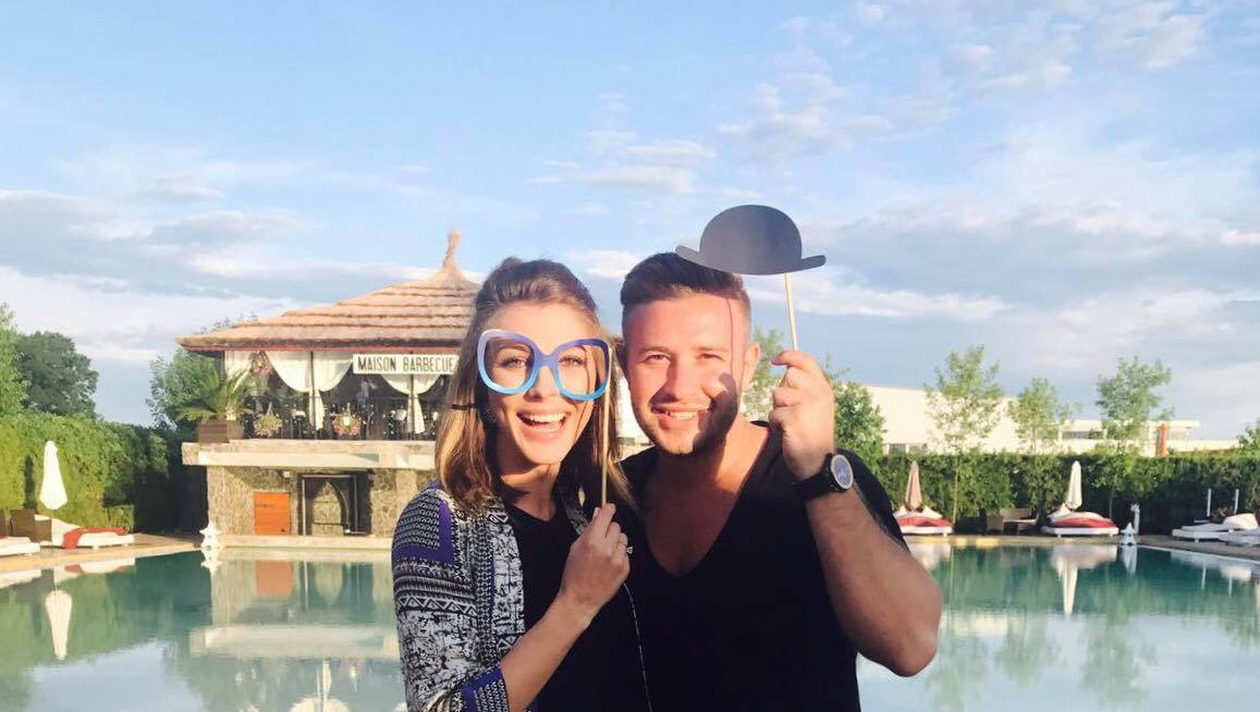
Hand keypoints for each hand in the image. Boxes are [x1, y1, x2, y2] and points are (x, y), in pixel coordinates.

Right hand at [556, 503, 629, 626]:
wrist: (580, 599)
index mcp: (593, 541)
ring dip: (615, 541)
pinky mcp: (625, 568)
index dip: (608, 509)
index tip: (609, 508)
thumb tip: (598, 513)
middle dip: (608, 529)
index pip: (607, 514)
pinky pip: (625, 552)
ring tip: (605, 552)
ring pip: (623, 538)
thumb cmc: (574, 573)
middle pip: (616, 525)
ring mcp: (618, 559)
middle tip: (601, 537)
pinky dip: (618, 554)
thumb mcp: (575, 548)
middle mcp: (608, 548)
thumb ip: (588, 530)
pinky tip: (608, 563)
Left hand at [768, 350, 835, 479]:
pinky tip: (788, 434)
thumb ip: (805, 388)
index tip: (775, 360)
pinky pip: (773, 414)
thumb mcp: (816, 406)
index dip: (789, 356)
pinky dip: (775, 425)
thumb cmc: (813, 434)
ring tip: (791, 424)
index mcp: (824, 389)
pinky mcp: (795, 418)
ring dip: (778, 410)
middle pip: (789, 376)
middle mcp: (819, 394)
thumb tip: (786, 369)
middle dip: (783, 392)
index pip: (807, 361)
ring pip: (778, 394)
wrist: (819, 463)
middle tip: (791, 411)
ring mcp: (808, 405)